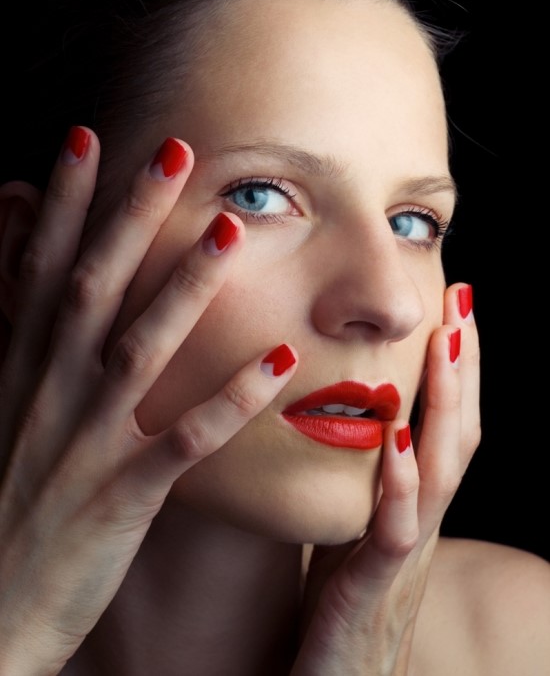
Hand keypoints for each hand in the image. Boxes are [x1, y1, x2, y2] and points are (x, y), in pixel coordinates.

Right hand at [0, 128, 297, 675]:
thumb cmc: (8, 494)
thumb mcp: (1, 402)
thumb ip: (17, 324)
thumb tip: (11, 242)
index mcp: (23, 369)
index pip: (41, 269)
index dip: (64, 202)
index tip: (89, 136)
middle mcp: (51, 393)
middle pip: (94, 290)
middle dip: (131, 218)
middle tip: (174, 151)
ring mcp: (87, 444)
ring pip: (140, 352)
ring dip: (186, 289)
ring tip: (232, 231)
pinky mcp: (123, 496)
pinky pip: (185, 442)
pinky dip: (231, 399)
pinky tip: (283, 361)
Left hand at [292, 283, 479, 675]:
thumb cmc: (338, 611)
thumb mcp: (353, 534)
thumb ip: (362, 486)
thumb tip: (355, 427)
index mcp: (412, 509)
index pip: (446, 426)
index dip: (457, 368)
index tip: (454, 305)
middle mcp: (420, 526)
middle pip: (458, 435)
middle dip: (464, 365)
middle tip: (462, 299)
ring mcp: (403, 559)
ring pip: (441, 472)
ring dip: (446, 403)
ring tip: (447, 342)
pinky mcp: (370, 594)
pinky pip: (393, 534)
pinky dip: (401, 484)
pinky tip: (399, 439)